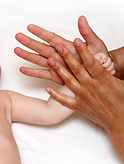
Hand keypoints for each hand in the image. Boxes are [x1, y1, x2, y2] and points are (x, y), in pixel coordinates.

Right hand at [14, 16, 108, 83]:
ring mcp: (56, 65)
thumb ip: (87, 33)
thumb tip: (82, 19)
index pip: (51, 37)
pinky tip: (22, 69)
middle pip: (40, 47)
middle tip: (18, 36)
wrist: (101, 73)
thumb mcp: (96, 44)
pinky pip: (42, 74)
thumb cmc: (99, 58)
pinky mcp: (56, 76)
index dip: (40, 32)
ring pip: (38, 59)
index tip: (30, 27)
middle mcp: (58, 54)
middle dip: (29, 42)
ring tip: (16, 50)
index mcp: (66, 46)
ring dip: (27, 55)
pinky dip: (32, 72)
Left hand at [46, 39, 123, 161]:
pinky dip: (55, 95)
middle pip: (77, 69)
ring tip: (50, 60)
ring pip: (69, 81)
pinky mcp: (79, 107)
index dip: (83, 51)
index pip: (91, 62)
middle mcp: (91, 87)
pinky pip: (65, 101)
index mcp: (104, 80)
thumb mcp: (123, 84)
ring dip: (58, 70)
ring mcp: (83, 97)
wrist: (120, 123)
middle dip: (67, 56)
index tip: (76, 40)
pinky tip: (47, 88)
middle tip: (58, 46)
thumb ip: (114, 72)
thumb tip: (113, 61)